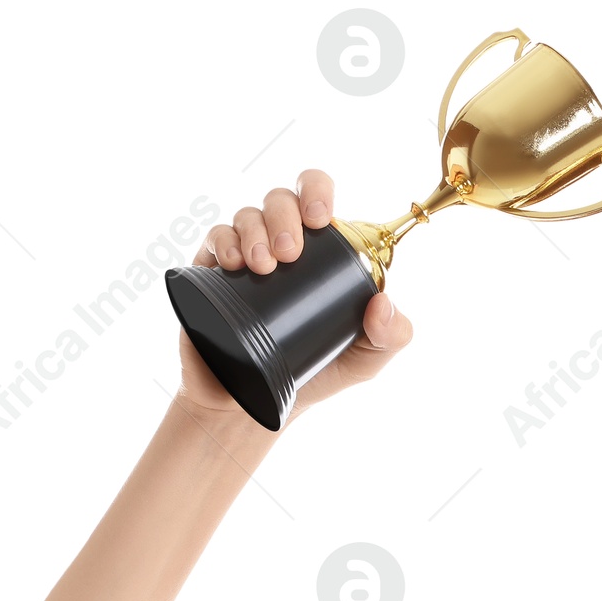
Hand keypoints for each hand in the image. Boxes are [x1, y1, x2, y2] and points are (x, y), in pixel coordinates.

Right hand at [176, 167, 413, 425]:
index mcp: (320, 253)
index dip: (317, 192)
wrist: (254, 408)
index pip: (316, 198)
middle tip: (289, 255)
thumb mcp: (364, 361)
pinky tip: (233, 264)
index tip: (321, 220)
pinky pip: (214, 238)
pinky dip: (223, 242)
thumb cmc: (313, 377)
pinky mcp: (211, 273)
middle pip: (280, 200)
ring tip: (263, 266)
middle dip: (285, 216)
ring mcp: (245, 257)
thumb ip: (390, 338)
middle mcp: (281, 245)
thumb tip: (384, 303)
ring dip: (255, 230)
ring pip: (246, 215)